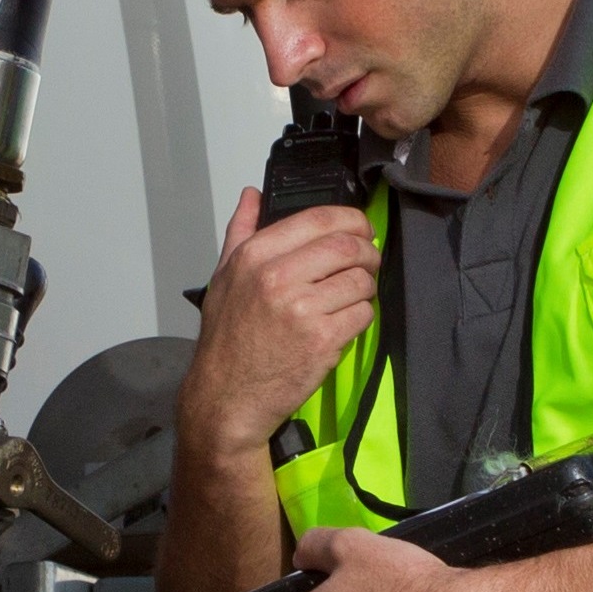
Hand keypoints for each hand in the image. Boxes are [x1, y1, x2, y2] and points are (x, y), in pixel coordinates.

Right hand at [178, 187, 378, 456]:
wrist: (225, 397)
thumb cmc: (225, 340)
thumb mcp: (223, 278)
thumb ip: (240, 232)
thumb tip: (251, 194)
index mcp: (255, 256)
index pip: (319, 219)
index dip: (351, 220)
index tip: (361, 230)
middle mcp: (277, 276)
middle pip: (347, 246)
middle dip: (368, 251)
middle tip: (369, 262)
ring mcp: (302, 309)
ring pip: (360, 280)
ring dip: (366, 287)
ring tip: (352, 297)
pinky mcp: (322, 340)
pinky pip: (363, 314)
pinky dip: (362, 317)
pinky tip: (344, 324)